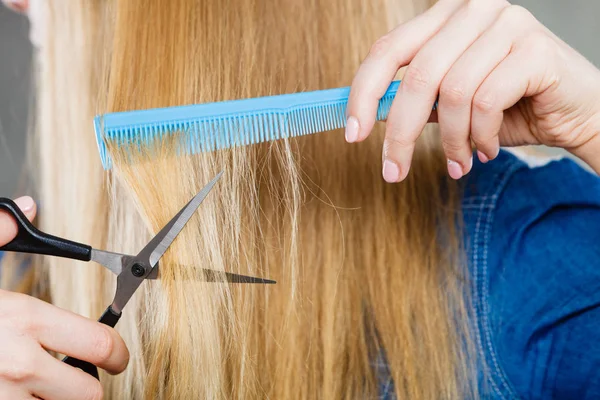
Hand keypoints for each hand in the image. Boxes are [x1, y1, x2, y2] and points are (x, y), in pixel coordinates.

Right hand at [0, 196, 128, 399]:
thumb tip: (25, 206)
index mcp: (23, 318)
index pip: (100, 344)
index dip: (118, 354)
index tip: (118, 358)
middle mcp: (18, 363)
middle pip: (88, 392)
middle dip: (85, 385)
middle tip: (75, 377)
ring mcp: (1, 399)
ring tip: (35, 387)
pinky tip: (13, 395)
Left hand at [346, 0, 599, 181]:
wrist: (574, 112)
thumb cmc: (509, 106)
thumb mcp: (450, 105)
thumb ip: (415, 101)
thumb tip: (370, 116)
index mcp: (444, 17)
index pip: (388, 50)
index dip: (363, 93)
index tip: (352, 134)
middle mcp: (472, 10)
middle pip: (417, 75)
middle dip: (400, 134)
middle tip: (393, 171)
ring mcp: (506, 22)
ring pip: (452, 93)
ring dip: (450, 141)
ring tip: (459, 161)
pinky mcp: (534, 47)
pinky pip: (485, 102)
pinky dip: (480, 137)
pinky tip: (487, 149)